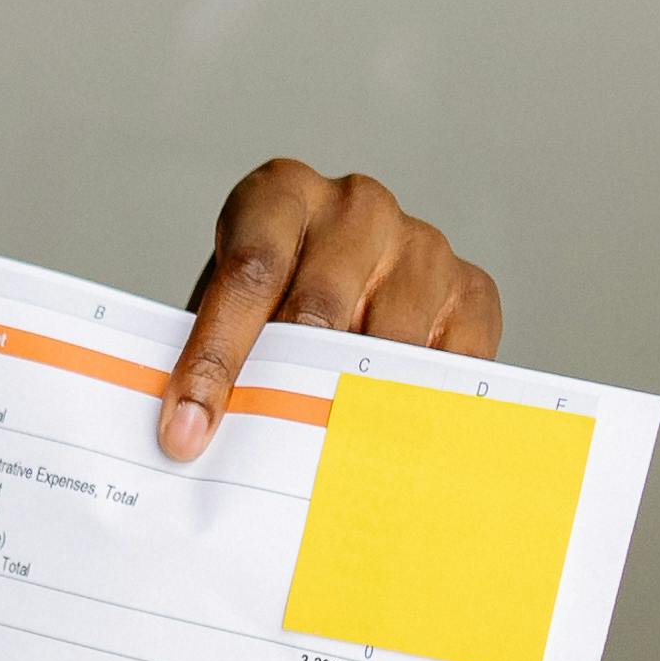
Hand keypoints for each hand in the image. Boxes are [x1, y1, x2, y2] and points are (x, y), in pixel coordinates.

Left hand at [156, 160, 502, 459]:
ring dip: (355, 408)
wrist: (343, 282)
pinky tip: (390, 448)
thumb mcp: (229, 310)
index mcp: (280, 195)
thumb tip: (189, 439)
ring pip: (387, 343)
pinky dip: (421, 411)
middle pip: (318, 308)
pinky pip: (451, 365)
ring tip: (324, 465)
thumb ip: (214, 357)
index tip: (186, 431)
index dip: (215, 358)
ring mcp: (421, 244)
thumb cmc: (271, 300)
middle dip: (282, 391)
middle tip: (260, 460)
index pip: (249, 274)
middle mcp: (356, 207)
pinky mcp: (473, 288)